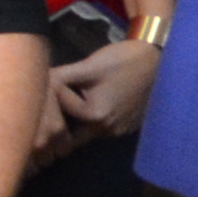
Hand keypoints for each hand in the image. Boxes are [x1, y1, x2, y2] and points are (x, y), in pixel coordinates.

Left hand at [39, 29, 162, 151]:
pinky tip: (92, 103)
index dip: (54, 93)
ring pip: (84, 134)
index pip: (61, 110)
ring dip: (74, 122)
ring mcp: (117, 131)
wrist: (158, 61)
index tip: (53, 79)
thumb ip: (61, 77)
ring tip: (67, 104)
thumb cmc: (123, 61)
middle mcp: (106, 130)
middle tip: (49, 106)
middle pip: (69, 135)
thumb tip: (38, 81)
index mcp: (95, 116)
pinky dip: (90, 121)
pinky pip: (100, 129)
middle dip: (58, 121)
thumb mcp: (89, 66)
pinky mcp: (125, 128)